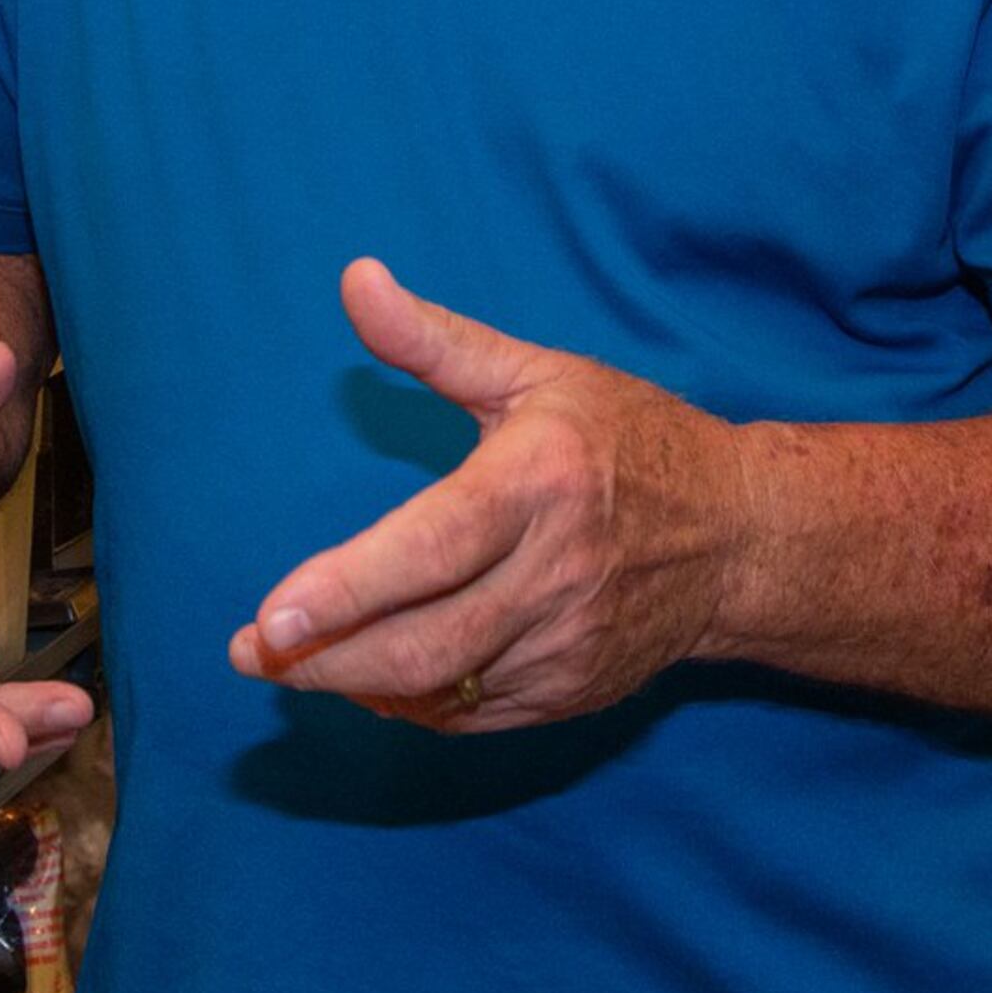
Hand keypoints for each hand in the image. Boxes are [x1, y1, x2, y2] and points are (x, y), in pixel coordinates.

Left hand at [229, 260, 747, 731]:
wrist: (739, 536)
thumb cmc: (627, 438)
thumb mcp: (536, 373)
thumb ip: (434, 339)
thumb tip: (354, 278)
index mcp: (538, 484)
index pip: (429, 550)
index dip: (347, 590)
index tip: (271, 616)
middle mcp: (555, 574)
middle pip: (424, 641)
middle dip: (325, 658)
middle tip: (251, 651)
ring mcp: (566, 645)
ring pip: (441, 688)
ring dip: (356, 683)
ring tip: (292, 663)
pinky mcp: (572, 692)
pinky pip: (471, 714)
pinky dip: (411, 703)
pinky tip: (368, 677)